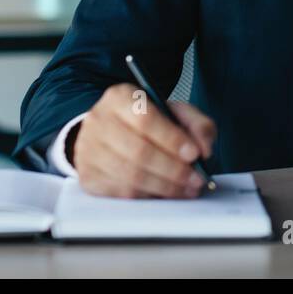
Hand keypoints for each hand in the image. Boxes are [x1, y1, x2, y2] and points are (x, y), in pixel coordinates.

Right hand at [72, 83, 216, 198]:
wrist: (110, 131)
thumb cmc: (146, 122)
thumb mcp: (174, 112)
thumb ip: (197, 124)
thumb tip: (204, 150)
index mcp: (120, 98)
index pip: (145, 119)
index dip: (172, 140)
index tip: (195, 154)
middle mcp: (99, 121)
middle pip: (138, 151)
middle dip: (173, 170)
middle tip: (196, 179)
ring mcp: (89, 150)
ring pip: (130, 175)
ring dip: (164, 186)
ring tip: (187, 189)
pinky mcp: (87, 175)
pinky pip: (120, 192)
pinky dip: (148, 196)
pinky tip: (165, 193)